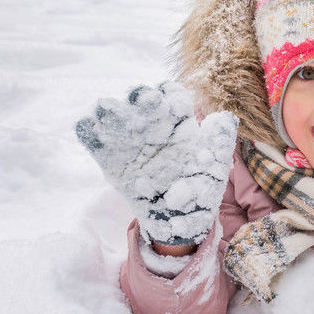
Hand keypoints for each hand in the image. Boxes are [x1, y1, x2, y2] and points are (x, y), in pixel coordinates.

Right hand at [75, 81, 236, 247]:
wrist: (181, 220)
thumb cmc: (201, 187)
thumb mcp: (214, 163)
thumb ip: (220, 139)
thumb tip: (224, 116)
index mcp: (179, 123)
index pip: (172, 97)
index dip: (170, 93)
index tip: (171, 96)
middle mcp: (153, 128)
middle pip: (142, 102)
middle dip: (140, 97)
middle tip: (143, 99)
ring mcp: (130, 143)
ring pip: (115, 117)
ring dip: (110, 110)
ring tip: (109, 108)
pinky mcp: (111, 162)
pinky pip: (94, 142)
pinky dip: (88, 131)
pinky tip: (88, 126)